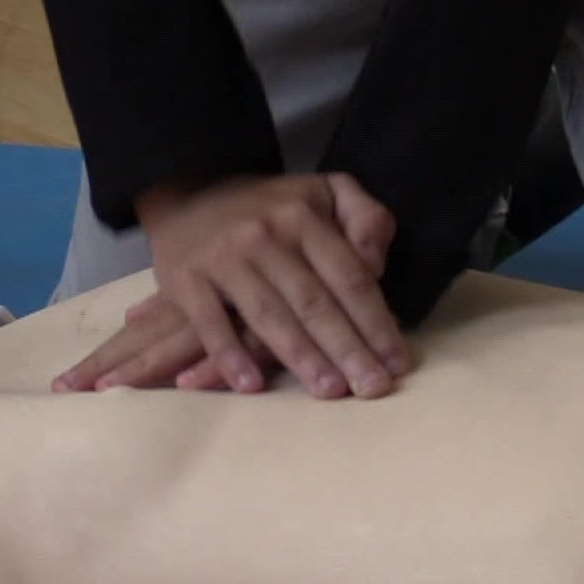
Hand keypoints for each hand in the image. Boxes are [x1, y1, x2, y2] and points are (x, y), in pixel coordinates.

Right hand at [66, 173, 409, 397]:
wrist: (189, 192)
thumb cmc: (269, 207)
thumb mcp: (325, 192)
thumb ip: (365, 217)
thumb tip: (377, 263)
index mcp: (304, 216)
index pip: (349, 277)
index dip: (376, 322)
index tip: (397, 363)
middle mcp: (264, 235)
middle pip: (314, 302)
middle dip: (348, 349)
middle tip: (373, 389)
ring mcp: (223, 258)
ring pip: (269, 315)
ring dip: (301, 357)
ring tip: (330, 392)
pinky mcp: (185, 280)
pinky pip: (210, 323)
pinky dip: (229, 356)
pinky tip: (252, 386)